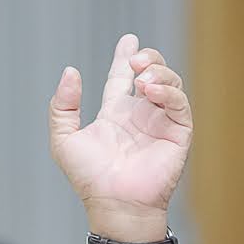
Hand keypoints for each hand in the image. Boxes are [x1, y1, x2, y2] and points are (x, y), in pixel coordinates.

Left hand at [48, 34, 192, 238]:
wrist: (114, 203)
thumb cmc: (89, 179)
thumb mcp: (65, 139)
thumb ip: (63, 106)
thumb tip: (69, 72)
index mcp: (116, 115)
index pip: (122, 79)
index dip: (125, 59)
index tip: (128, 40)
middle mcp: (140, 116)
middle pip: (152, 74)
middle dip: (148, 60)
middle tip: (136, 59)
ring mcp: (161, 123)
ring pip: (170, 84)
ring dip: (159, 73)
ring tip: (142, 78)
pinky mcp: (178, 133)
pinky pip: (180, 105)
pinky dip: (168, 92)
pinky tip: (151, 91)